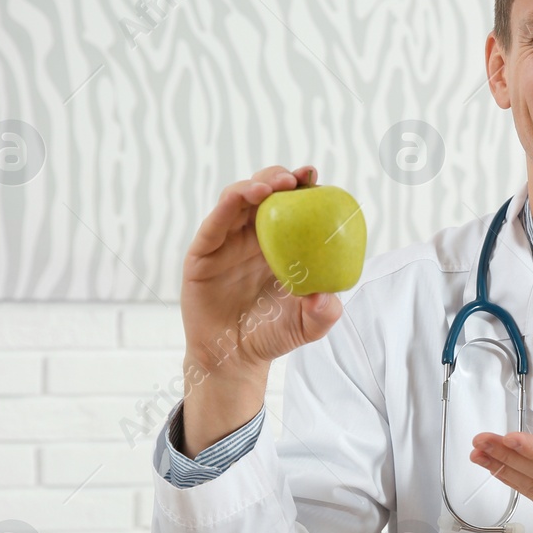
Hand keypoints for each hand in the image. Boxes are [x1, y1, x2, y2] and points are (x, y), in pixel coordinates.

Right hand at [179, 165, 341, 454]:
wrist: (233, 357)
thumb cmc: (271, 335)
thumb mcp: (306, 326)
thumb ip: (323, 314)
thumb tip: (329, 298)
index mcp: (282, 245)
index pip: (292, 208)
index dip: (302, 187)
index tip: (314, 175)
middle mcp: (254, 237)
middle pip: (265, 194)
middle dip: (279, 178)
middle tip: (294, 178)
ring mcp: (227, 242)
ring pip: (238, 200)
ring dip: (255, 185)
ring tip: (273, 186)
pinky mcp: (203, 252)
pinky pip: (215, 222)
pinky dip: (230, 203)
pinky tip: (244, 196)